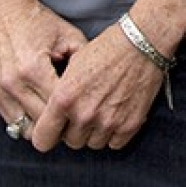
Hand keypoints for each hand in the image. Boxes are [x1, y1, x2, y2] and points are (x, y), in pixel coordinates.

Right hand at [0, 0, 84, 141]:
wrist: (4, 11)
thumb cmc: (39, 22)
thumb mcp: (68, 34)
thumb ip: (83, 59)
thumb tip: (98, 82)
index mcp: (34, 68)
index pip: (59, 106)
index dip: (75, 113)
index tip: (88, 112)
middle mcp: (14, 83)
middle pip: (42, 122)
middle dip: (61, 125)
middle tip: (78, 123)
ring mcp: (1, 91)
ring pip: (25, 129)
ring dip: (43, 129)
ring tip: (60, 122)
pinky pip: (12, 123)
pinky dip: (28, 123)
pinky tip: (43, 115)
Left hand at [28, 21, 167, 151]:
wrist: (142, 42)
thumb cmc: (107, 48)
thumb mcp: (73, 65)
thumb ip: (60, 94)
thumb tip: (54, 115)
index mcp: (64, 98)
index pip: (43, 139)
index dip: (47, 135)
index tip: (54, 131)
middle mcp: (84, 114)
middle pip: (71, 142)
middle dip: (76, 130)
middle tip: (86, 111)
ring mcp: (108, 121)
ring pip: (93, 144)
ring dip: (96, 132)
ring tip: (104, 110)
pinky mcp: (130, 124)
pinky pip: (115, 143)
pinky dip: (115, 133)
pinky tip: (118, 115)